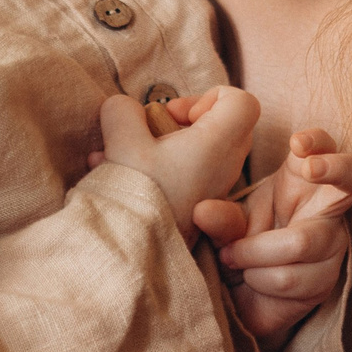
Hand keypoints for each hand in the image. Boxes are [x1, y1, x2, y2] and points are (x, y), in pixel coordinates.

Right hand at [90, 85, 259, 245]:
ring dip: (157, 144)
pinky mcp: (194, 206)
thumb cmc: (139, 194)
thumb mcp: (122, 138)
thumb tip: (124, 108)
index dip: (208, 97)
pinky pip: (182, 174)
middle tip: (151, 130)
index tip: (177, 116)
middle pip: (219, 125)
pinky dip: (154, 167)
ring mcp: (212, 189)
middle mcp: (225, 166)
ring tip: (115, 153)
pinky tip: (111, 171)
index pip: (241, 102)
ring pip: (195, 151)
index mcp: (219, 144)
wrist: (136, 254)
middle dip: (179, 121)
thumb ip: (123, 111)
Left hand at [195, 128, 351, 339]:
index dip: (318, 142)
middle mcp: (327, 207)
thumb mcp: (230, 222)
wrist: (244, 297)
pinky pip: (290, 278)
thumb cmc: (244, 242)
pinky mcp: (326, 281)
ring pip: (300, 241)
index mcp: (302, 178)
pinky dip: (259, 280)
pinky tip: (250, 279)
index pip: (325, 147)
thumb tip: (202, 211)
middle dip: (335, 167)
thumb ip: (221, 217)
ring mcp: (332, 243)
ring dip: (254, 254)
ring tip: (232, 258)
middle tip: (310, 169)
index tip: (296, 144)